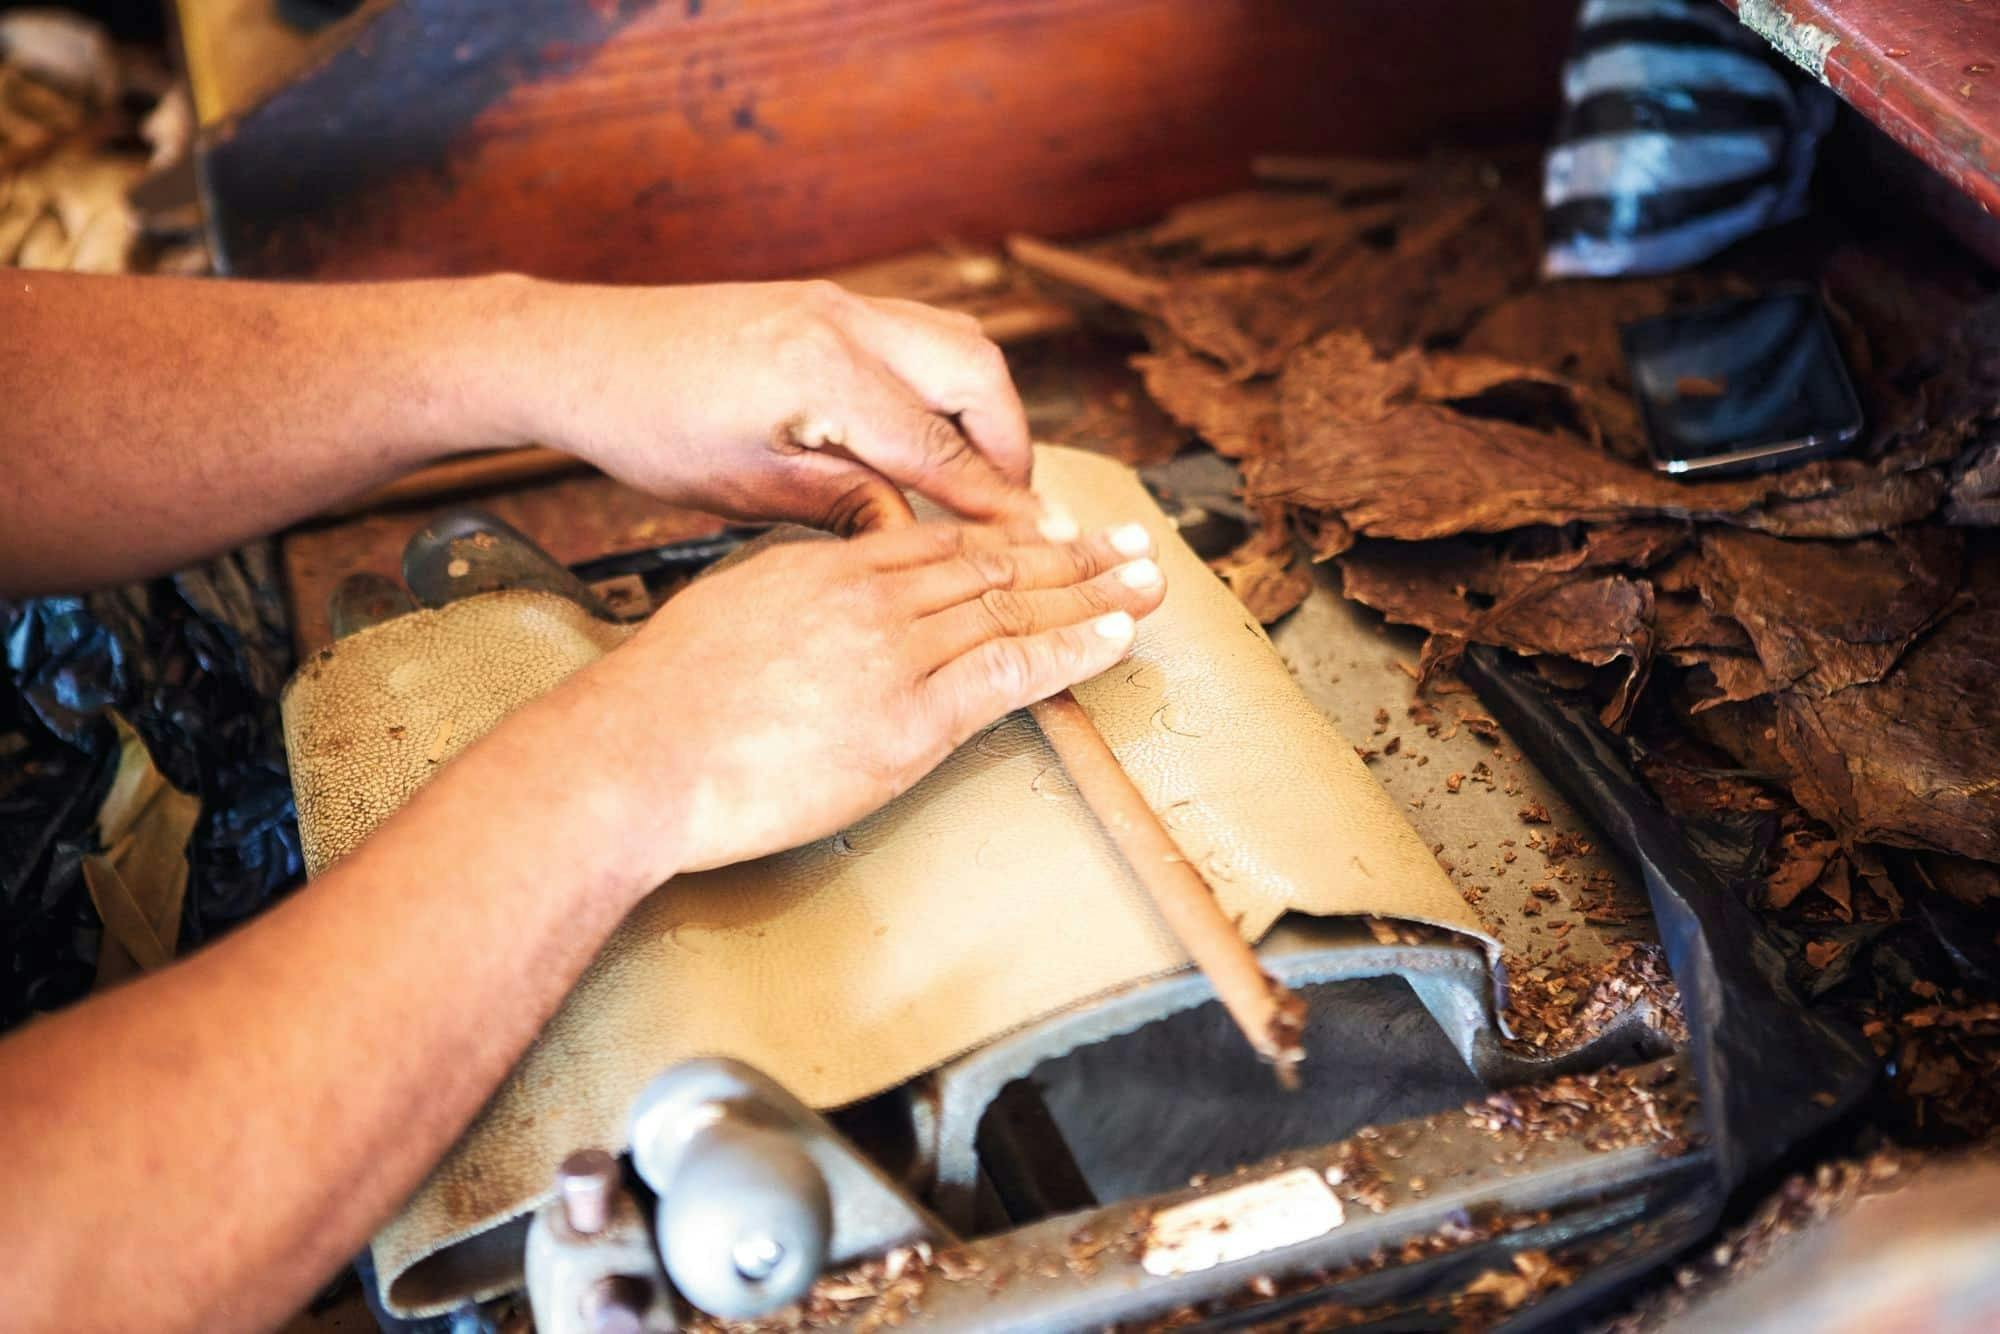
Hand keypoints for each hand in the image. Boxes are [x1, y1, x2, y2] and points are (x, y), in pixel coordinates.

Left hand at [527, 280, 1038, 533]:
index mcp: (826, 372)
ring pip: (957, 344)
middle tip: (1014, 511)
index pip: (944, 447)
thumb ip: (846, 504)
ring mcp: (838, 302)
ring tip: (980, 478)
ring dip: (984, 409)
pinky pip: (918, 337)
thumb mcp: (747, 489)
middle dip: (1010, 444)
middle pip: (978, 374)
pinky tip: (929, 438)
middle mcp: (845, 321)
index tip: (1038, 544)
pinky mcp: (824, 303)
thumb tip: (920, 537)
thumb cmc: (648, 427)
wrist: (581, 352)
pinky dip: (945, 386)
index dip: (997, 502)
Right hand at [571, 518, 1166, 877]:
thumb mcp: (730, 612)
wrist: (635, 754)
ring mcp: (895, 655)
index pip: (942, 542)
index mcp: (827, 568)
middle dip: (1075, 552)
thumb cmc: (662, 702)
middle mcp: (871, 598)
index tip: (1057, 529)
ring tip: (1150, 579)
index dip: (1010, 534)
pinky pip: (1009, 671)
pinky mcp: (908, 720)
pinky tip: (1114, 635)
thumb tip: (817, 605)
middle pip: (995, 563)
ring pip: (1016, 607)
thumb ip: (792, 599)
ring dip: (1094, 591)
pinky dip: (1071, 648)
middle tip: (1135, 540)